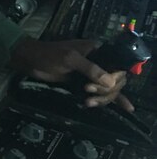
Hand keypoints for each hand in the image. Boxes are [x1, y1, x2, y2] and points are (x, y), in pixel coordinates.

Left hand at [8, 37, 132, 110]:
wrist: (31, 61)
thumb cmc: (49, 55)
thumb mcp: (69, 58)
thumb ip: (90, 69)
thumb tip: (111, 83)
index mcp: (98, 50)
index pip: (118, 67)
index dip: (114, 79)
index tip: (101, 85)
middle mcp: (99, 62)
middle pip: (116, 81)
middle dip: (105, 90)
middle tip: (87, 91)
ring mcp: (92, 74)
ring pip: (109, 89)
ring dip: (103, 98)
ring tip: (87, 102)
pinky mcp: (84, 84)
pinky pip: (102, 92)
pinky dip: (112, 99)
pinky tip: (126, 108)